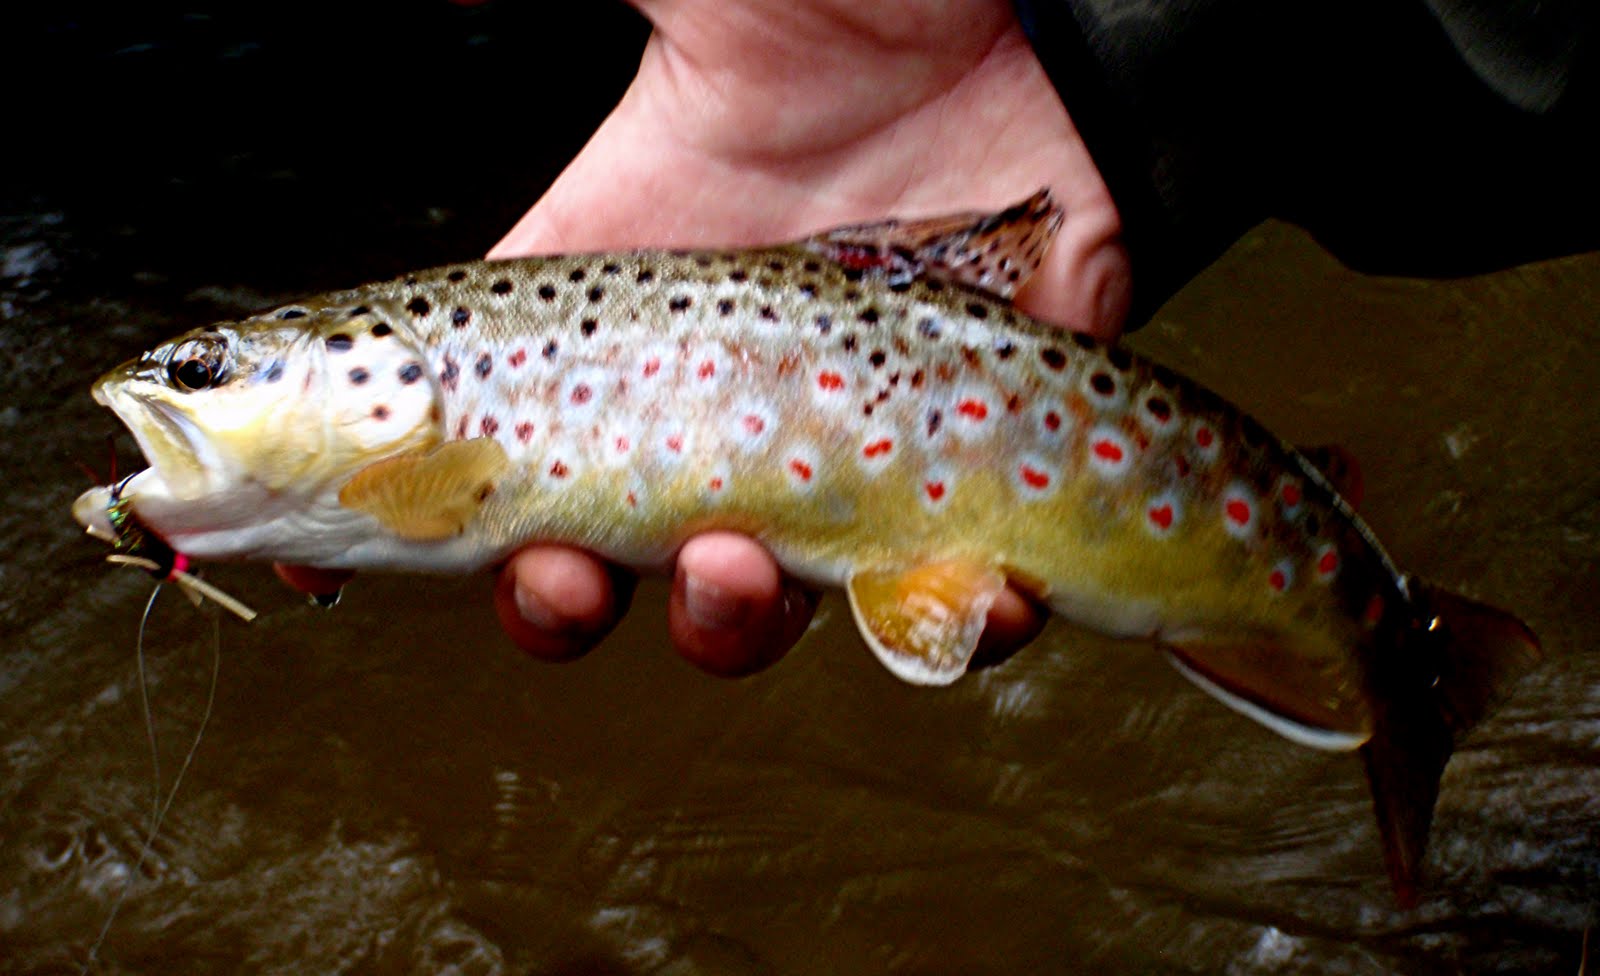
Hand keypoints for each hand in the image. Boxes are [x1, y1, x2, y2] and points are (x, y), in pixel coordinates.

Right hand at [286, 0, 1131, 676]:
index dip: (395, 496)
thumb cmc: (876, 7)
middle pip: (596, 546)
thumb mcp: (703, 6)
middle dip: (553, 601)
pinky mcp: (966, 459)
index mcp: (619, 291)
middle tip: (557, 581)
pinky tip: (963, 601)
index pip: (478, 417)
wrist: (1060, 30)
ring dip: (725, 623)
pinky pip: (944, 590)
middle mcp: (713, 384)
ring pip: (754, 597)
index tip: (320, 559)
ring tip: (736, 567)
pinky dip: (952, 628)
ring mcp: (837, 435)